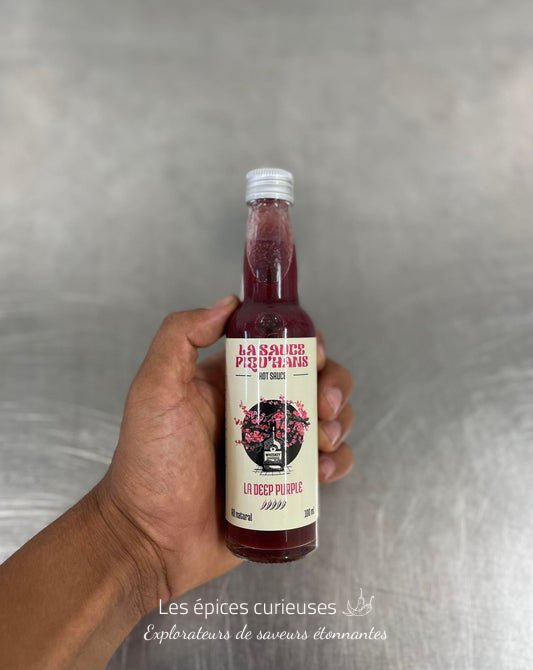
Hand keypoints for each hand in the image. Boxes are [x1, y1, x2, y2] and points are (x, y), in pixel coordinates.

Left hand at [96, 295, 354, 609]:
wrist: (150, 539)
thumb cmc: (149, 463)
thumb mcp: (155, 390)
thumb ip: (180, 336)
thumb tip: (229, 302)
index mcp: (231, 383)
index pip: (280, 352)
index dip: (307, 349)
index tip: (314, 358)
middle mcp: (257, 411)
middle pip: (313, 384)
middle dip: (333, 388)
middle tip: (325, 406)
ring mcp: (274, 450)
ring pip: (327, 422)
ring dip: (341, 424)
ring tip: (325, 442)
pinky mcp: (286, 486)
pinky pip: (326, 467)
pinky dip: (339, 463)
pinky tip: (326, 472)